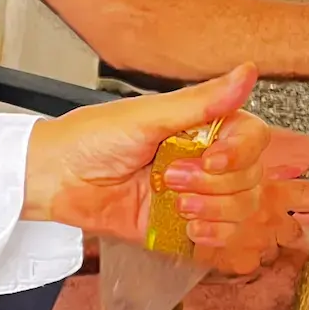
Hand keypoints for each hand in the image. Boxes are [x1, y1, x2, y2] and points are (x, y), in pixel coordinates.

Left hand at [21, 65, 308, 273]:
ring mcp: (196, 195)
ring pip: (242, 208)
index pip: (253, 138)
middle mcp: (205, 160)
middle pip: (252, 176)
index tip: (213, 160)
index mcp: (201, 128)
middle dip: (217, 184)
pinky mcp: (182, 226)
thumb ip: (200, 103)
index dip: (241, 153)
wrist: (55, 178)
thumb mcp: (146, 117)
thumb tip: (248, 72)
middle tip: (171, 177)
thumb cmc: (90, 138)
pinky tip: (189, 226)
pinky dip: (214, 235)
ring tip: (176, 204)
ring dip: (215, 209)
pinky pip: (222, 236)